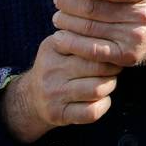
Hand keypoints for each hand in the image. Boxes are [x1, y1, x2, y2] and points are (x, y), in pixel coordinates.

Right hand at [2, 33, 124, 142]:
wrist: (29, 98)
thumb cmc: (56, 66)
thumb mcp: (60, 45)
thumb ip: (82, 35)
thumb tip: (115, 30)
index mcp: (53, 47)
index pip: (90, 44)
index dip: (108, 48)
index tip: (114, 50)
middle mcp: (51, 70)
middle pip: (97, 67)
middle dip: (113, 68)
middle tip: (116, 67)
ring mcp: (53, 94)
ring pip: (97, 89)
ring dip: (109, 86)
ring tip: (108, 81)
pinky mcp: (58, 114)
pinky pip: (91, 112)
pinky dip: (104, 105)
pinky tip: (102, 99)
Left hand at [50, 0, 145, 73]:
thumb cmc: (143, 1)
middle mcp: (144, 16)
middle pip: (96, 9)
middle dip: (70, 3)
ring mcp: (135, 38)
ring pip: (89, 28)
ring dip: (67, 21)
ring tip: (58, 16)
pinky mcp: (126, 56)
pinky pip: (92, 51)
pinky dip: (72, 43)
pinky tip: (60, 37)